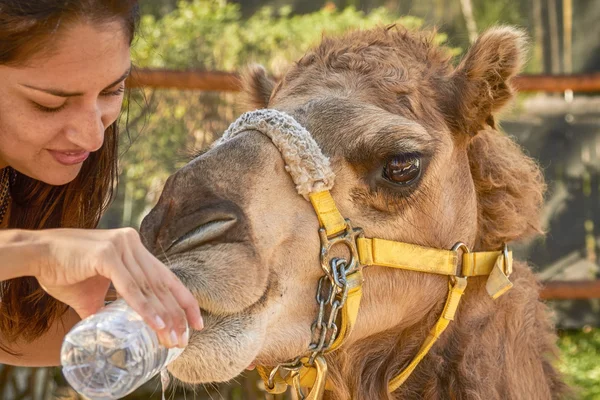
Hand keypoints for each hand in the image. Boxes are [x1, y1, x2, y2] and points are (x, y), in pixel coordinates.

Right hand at [31, 227, 202, 348]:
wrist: (35, 254)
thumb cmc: (63, 270)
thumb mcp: (93, 292)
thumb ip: (108, 307)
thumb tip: (115, 331)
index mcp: (135, 248)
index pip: (166, 277)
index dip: (184, 300)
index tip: (196, 323)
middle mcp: (133, 243)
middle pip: (162, 284)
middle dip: (175, 315)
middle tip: (182, 340)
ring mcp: (122, 246)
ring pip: (149, 287)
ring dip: (163, 315)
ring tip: (172, 338)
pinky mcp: (107, 254)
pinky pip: (129, 286)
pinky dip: (143, 306)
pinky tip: (155, 323)